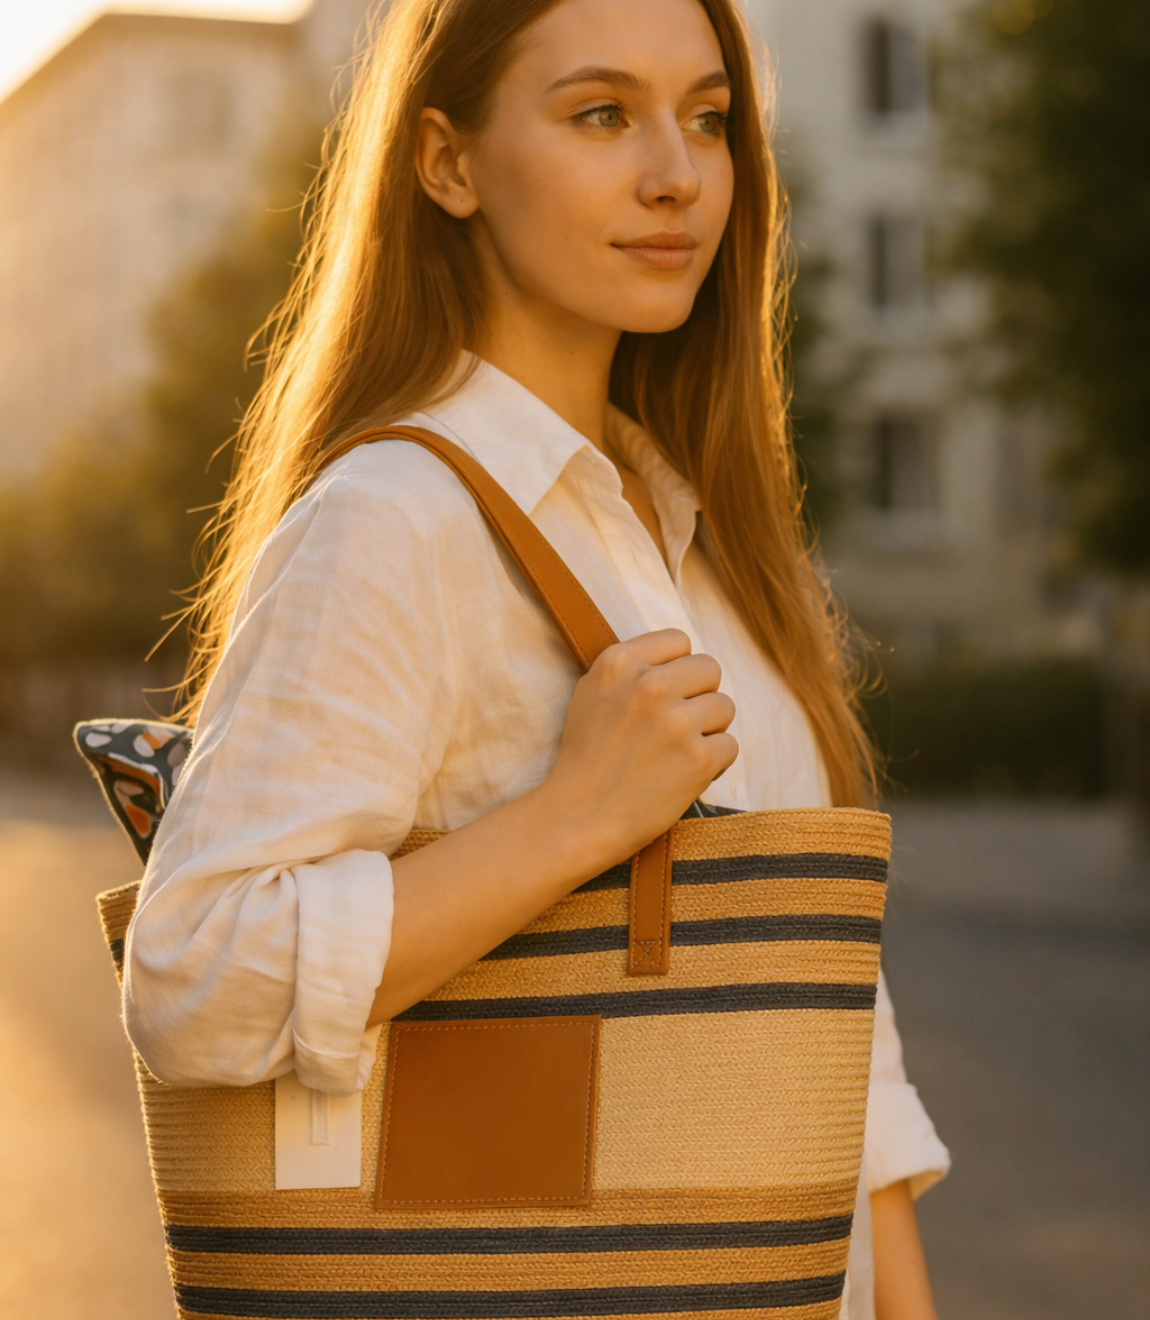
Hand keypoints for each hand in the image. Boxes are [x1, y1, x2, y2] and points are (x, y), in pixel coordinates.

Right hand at [540, 628, 737, 863]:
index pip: (679, 641)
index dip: (677, 668)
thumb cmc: (585, 758)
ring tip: (677, 751)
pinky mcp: (698, 759)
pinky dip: (713, 763)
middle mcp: (650, 686)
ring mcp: (676, 722)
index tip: (665, 693)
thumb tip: (674, 657)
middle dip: (698, 696)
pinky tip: (685, 773)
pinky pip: (729, 745)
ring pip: (725, 707)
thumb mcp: (591, 692)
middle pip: (709, 669)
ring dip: (708, 730)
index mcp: (620, 663)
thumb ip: (631, 667)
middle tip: (674, 726)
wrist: (579, 816)